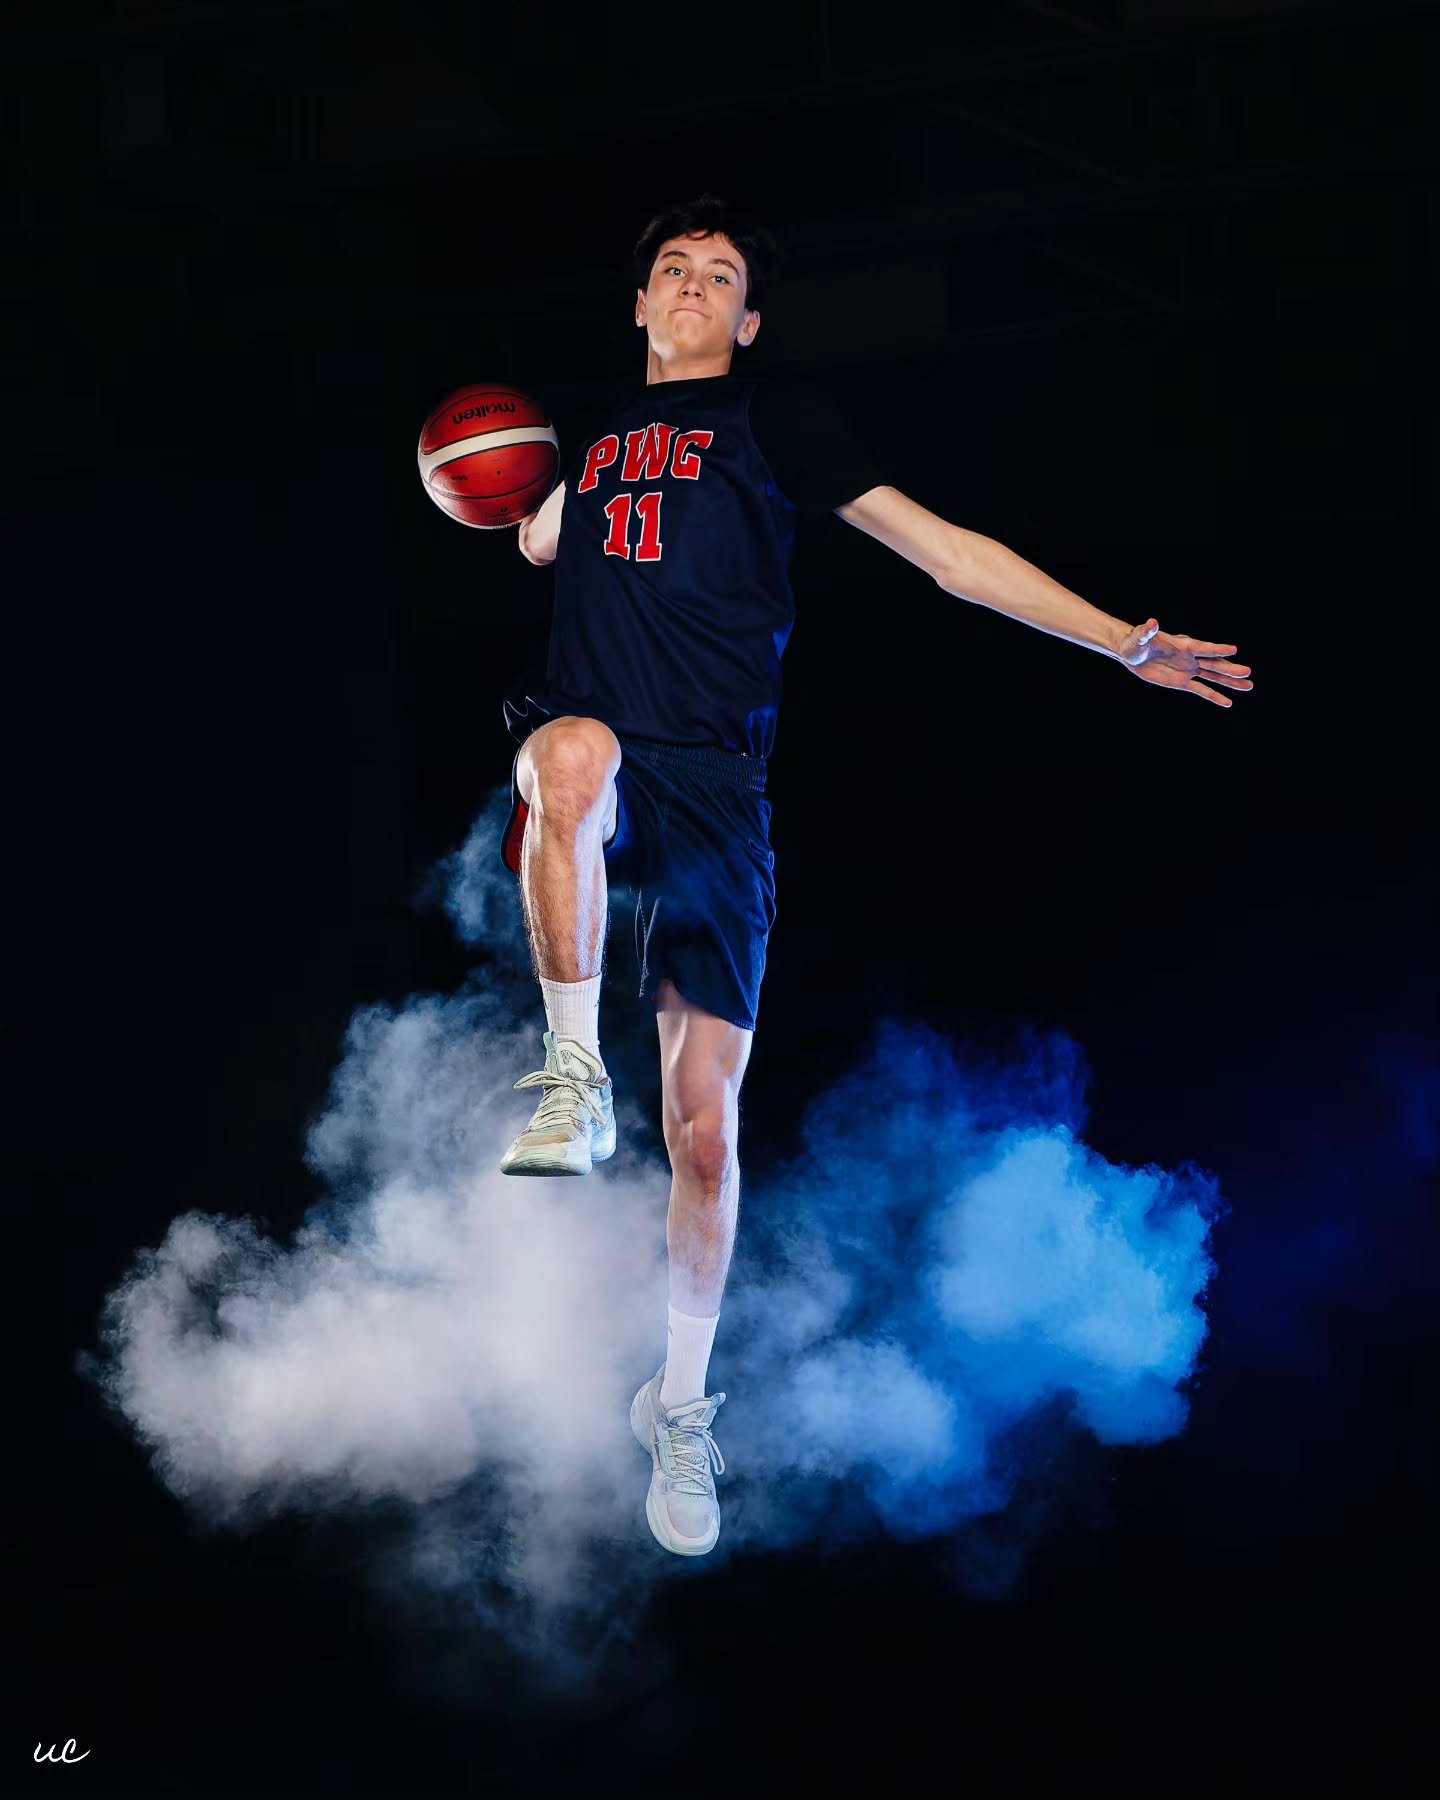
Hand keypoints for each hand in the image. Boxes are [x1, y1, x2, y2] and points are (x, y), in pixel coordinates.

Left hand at [1115, 618, 1254, 707]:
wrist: (1132, 653)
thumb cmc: (1135, 642)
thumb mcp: (1139, 637)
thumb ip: (1146, 632)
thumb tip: (1152, 622)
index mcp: (1183, 645)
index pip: (1203, 647)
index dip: (1217, 649)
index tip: (1234, 650)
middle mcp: (1190, 657)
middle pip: (1213, 663)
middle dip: (1229, 668)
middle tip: (1247, 672)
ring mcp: (1188, 669)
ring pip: (1213, 676)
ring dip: (1230, 682)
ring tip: (1249, 686)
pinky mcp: (1182, 681)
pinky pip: (1201, 689)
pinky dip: (1214, 696)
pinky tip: (1227, 702)